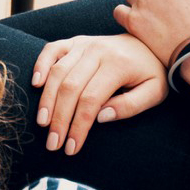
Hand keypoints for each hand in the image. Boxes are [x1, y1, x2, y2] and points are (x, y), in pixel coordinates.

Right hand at [28, 34, 167, 155]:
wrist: (151, 42)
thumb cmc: (151, 72)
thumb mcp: (154, 92)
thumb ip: (131, 106)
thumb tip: (101, 117)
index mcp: (118, 65)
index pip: (91, 100)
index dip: (79, 126)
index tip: (71, 147)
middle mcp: (98, 51)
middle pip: (70, 87)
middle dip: (59, 118)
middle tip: (53, 143)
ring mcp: (84, 44)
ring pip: (58, 72)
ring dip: (47, 99)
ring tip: (42, 123)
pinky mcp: (75, 41)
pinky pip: (52, 49)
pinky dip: (41, 65)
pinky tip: (35, 84)